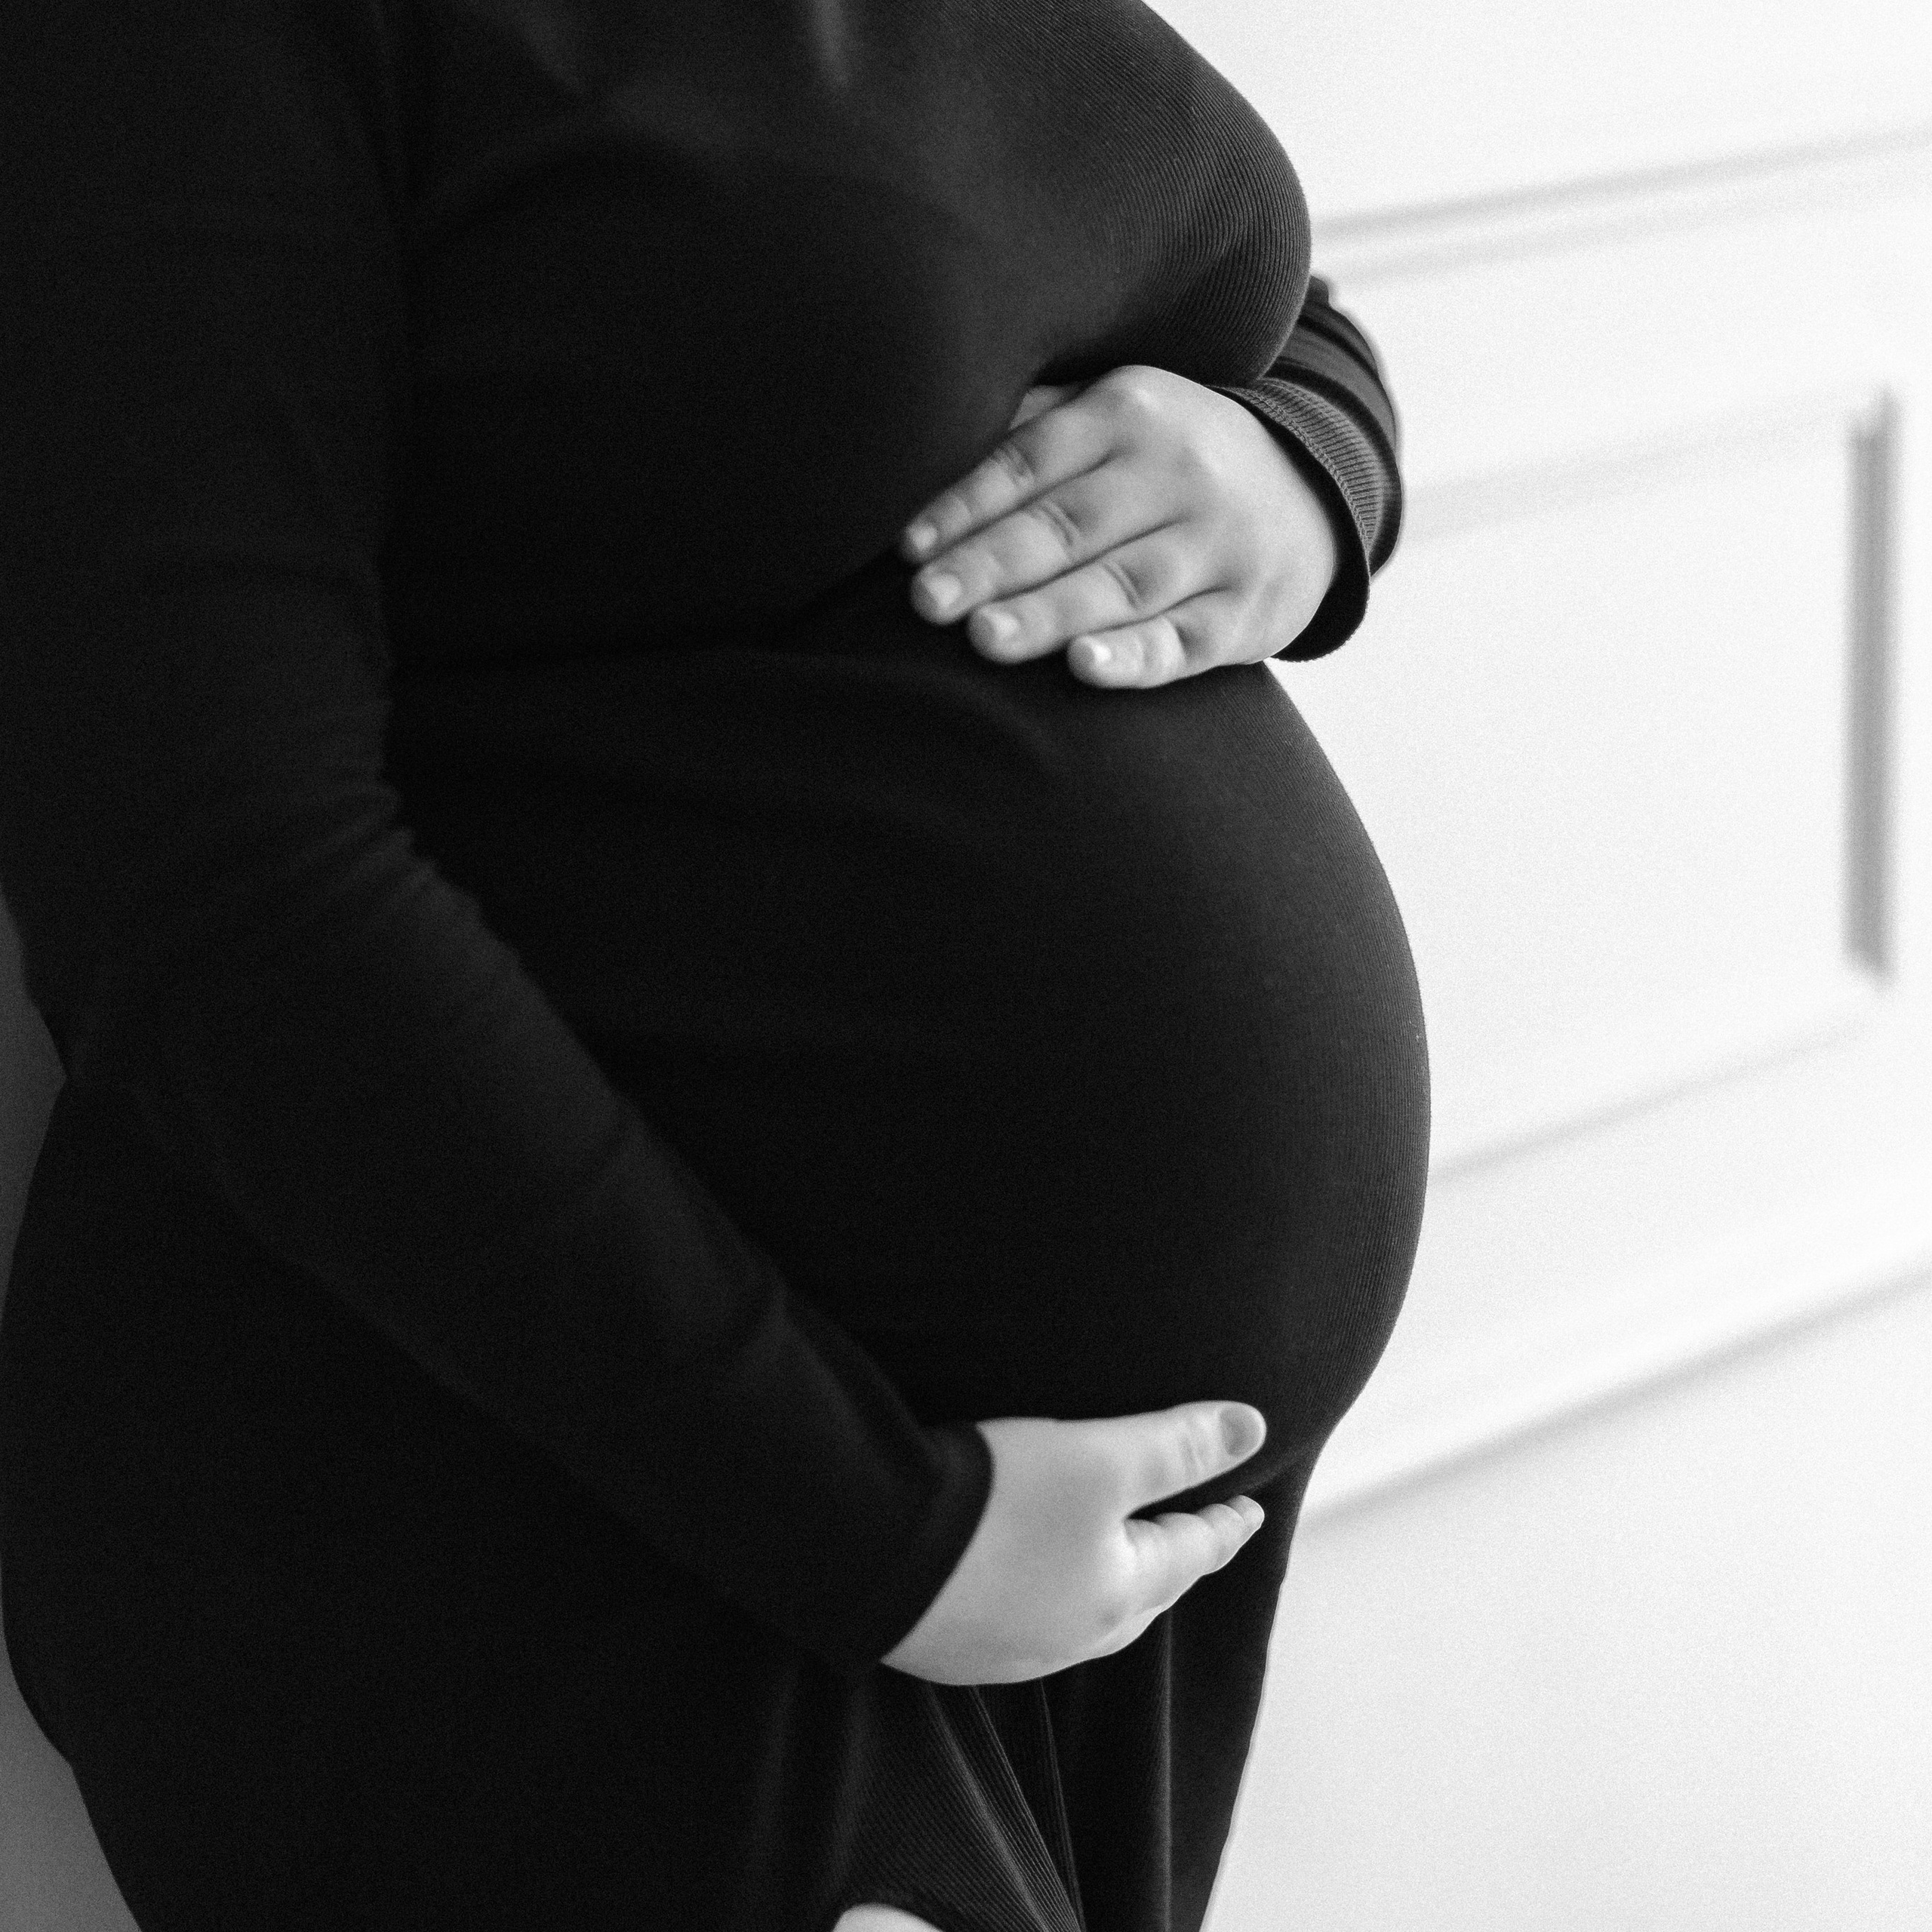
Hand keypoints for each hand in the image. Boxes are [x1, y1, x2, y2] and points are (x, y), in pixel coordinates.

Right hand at [880, 1400, 1267, 1684]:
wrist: (870, 1549)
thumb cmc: (996, 1501)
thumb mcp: (1099, 1457)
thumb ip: (1178, 1444)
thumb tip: (1256, 1428)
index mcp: (1118, 1593)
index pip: (1191, 1553)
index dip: (1224, 1524)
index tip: (1250, 1510)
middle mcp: (1071, 1636)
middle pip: (1144, 1594)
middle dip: (1174, 1562)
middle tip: (1195, 1534)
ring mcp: (1008, 1649)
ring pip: (1085, 1615)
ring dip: (1111, 1583)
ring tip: (1118, 1558)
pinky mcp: (952, 1646)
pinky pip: (1024, 1622)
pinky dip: (1049, 1596)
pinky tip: (1029, 1582)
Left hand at [898, 365, 1340, 687]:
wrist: (1309, 489)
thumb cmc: (1165, 460)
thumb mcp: (1113, 413)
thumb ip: (1032, 427)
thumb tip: (918, 444)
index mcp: (1127, 413)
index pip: (1033, 458)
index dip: (968, 503)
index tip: (907, 548)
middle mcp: (1176, 473)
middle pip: (1070, 524)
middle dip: (994, 565)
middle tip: (926, 601)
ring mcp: (1216, 545)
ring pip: (1122, 584)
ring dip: (1049, 614)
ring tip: (984, 638)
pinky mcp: (1244, 613)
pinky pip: (1183, 640)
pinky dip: (1134, 658)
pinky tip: (1086, 669)